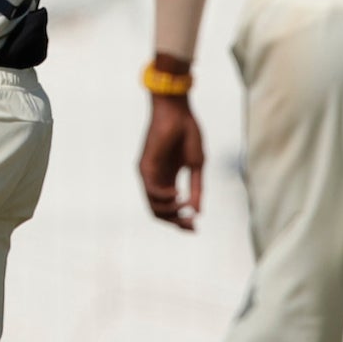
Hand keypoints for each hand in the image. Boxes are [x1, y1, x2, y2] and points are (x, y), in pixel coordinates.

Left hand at [139, 95, 205, 228]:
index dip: (182, 222)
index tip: (195, 229)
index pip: (170, 209)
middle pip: (160, 213)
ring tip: (186, 208)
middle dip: (177, 222)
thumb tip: (198, 212)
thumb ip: (197, 189)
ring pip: (154, 207)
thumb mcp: (196, 166)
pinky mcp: (144, 167)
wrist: (178, 112)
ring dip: (171, 212)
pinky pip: (152, 191)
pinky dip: (166, 198)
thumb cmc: (188, 134)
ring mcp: (149, 175)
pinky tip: (178, 196)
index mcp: (169, 179)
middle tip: (192, 224)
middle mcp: (157, 180)